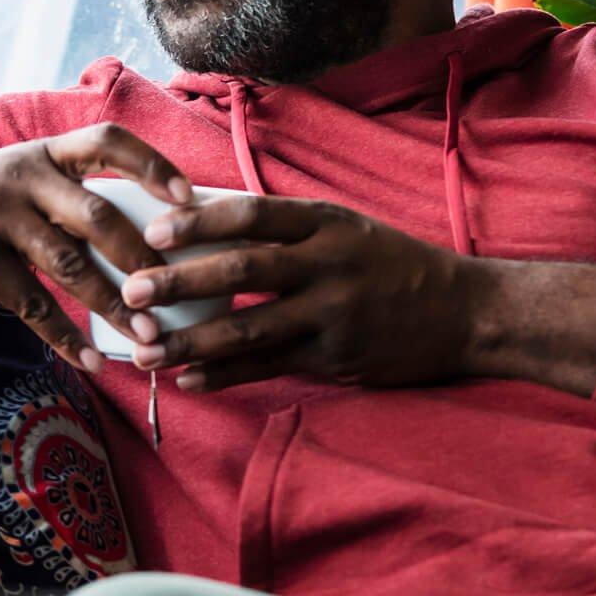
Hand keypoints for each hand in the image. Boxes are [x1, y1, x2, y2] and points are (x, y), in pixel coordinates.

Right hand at [0, 123, 189, 372]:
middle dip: (143, 256)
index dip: (153, 164)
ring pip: (70, 266)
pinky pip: (32, 306)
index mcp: (44, 153)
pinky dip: (67, 338)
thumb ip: (69, 193)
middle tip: (180, 288)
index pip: (108, 141)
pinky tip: (93, 360)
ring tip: (150, 337)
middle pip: (98, 214)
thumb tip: (147, 232)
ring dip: (115, 306)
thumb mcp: (18, 177)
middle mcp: (23, 178)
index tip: (191, 196)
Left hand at [118, 196, 483, 391]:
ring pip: (250, 328)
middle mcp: (329, 264)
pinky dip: (227, 375)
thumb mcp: (349, 229)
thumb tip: (211, 226)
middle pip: (242, 270)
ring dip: (192, 341)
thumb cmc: (393, 265)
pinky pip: (271, 366)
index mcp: (327, 223)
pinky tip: (191, 380)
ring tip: (146, 352)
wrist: (465, 312)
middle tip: (131, 291)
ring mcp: (334, 313)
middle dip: (180, 281)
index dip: (200, 222)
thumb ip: (291, 230)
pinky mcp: (337, 357)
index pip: (253, 215)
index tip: (155, 230)